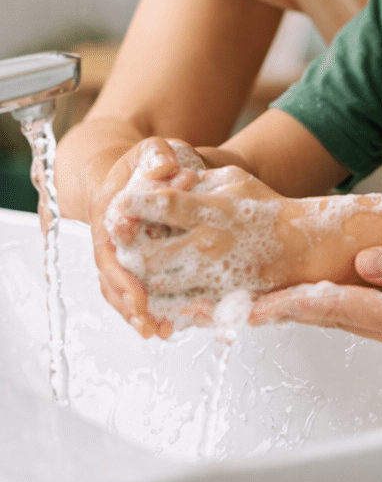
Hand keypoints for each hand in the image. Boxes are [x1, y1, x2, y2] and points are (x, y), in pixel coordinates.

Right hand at [89, 137, 201, 338]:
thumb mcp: (153, 149)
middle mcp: (110, 238)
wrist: (145, 166)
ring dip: (139, 313)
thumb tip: (166, 169)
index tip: (140, 298)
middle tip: (151, 325)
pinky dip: (153, 305)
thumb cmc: (150, 159)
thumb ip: (157, 155)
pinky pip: (139, 287)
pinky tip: (172, 323)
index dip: (123, 278)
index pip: (109, 253)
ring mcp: (121, 252)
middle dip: (130, 305)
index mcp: (108, 215)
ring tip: (163, 332)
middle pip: (113, 280)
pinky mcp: (137, 259)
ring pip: (122, 290)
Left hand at [107, 162, 317, 315]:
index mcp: (212, 211)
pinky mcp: (220, 299)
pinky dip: (164, 299)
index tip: (122, 205)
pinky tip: (165, 287)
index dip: (134, 205)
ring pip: (156, 285)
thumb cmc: (267, 207)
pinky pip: (178, 306)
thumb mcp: (234, 180)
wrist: (304, 245)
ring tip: (145, 265)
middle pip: (147, 254)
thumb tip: (163, 180)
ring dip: (144, 277)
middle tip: (128, 244)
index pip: (160, 205)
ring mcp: (214, 276)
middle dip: (132, 250)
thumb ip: (198, 179)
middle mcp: (209, 244)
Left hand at [249, 234, 381, 358]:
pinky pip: (371, 313)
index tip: (249, 305)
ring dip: (310, 305)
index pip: (336, 308)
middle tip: (240, 301)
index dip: (290, 303)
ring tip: (271, 293)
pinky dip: (339, 303)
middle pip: (334, 317)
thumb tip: (362, 262)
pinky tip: (327, 292)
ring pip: (350, 316)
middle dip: (287, 307)